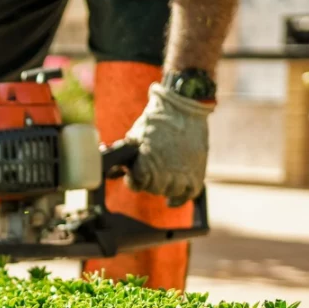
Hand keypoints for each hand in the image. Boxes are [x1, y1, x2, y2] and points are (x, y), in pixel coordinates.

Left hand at [124, 83, 212, 207]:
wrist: (184, 106)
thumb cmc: (155, 120)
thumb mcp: (134, 136)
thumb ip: (123, 157)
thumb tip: (110, 174)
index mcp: (148, 160)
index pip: (137, 183)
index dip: (133, 180)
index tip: (132, 174)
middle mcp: (166, 170)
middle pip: (154, 189)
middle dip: (149, 182)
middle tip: (150, 171)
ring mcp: (183, 171)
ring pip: (170, 191)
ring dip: (164, 187)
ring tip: (162, 177)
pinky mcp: (198, 171)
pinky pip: (189, 193)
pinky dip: (179, 198)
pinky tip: (170, 200)